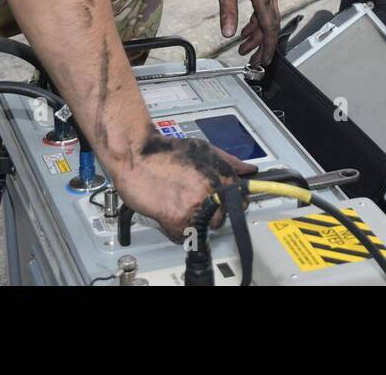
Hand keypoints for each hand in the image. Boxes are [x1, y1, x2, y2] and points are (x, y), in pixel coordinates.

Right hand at [113, 134, 256, 241]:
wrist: (136, 154)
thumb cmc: (165, 151)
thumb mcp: (203, 149)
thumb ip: (229, 162)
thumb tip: (248, 170)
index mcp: (222, 174)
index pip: (240, 201)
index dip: (227, 203)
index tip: (220, 204)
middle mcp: (212, 191)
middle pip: (222, 218)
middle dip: (209, 213)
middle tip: (191, 201)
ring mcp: (196, 207)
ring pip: (204, 228)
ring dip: (192, 223)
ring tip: (178, 205)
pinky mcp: (177, 220)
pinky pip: (183, 236)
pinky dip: (175, 229)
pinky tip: (168, 212)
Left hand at [207, 0, 280, 66]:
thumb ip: (228, 13)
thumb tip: (229, 34)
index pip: (270, 27)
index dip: (267, 46)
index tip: (264, 60)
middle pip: (270, 25)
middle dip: (261, 45)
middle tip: (252, 60)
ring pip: (265, 18)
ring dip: (255, 35)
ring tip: (243, 47)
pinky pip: (261, 10)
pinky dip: (254, 23)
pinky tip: (243, 30)